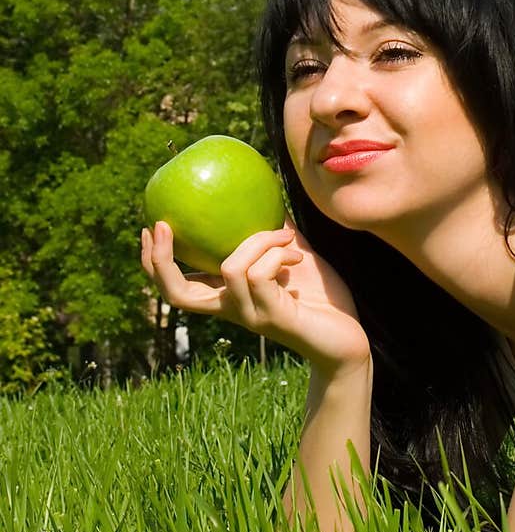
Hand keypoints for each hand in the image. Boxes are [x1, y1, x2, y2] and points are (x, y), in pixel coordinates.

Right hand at [141, 217, 371, 374]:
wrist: (347, 338)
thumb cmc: (320, 298)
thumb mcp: (290, 256)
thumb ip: (273, 233)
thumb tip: (264, 193)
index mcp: (228, 296)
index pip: (176, 287)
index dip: (155, 261)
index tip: (152, 225)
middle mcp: (231, 309)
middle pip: (176, 294)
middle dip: (161, 259)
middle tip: (164, 225)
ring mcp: (249, 315)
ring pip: (230, 267)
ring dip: (258, 240)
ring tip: (285, 236)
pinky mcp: (271, 316)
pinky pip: (260, 273)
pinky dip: (276, 252)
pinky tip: (295, 255)